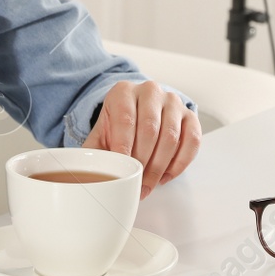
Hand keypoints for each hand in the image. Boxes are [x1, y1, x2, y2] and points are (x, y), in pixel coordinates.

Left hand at [81, 80, 200, 199]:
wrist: (137, 112)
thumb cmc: (118, 126)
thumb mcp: (100, 135)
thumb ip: (91, 153)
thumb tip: (82, 177)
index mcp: (123, 91)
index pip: (126, 120)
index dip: (124, 148)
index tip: (123, 169)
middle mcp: (150, 91)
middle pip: (150, 129)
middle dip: (143, 162)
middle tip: (137, 184)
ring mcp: (173, 101)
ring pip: (171, 136)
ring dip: (160, 166)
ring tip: (149, 184)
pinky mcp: (190, 115)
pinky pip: (192, 140)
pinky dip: (180, 163)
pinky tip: (166, 175)